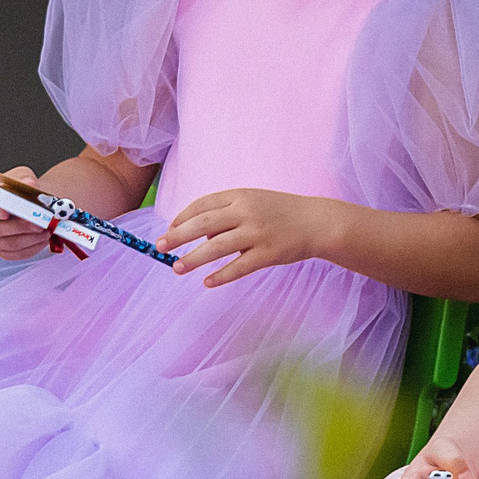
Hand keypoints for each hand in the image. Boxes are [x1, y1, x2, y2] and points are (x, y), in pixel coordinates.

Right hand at [0, 166, 50, 260]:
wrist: (23, 203)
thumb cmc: (19, 188)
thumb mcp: (21, 176)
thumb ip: (25, 179)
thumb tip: (30, 184)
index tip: (6, 213)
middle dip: (21, 227)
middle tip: (39, 223)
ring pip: (9, 244)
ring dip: (30, 239)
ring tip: (47, 231)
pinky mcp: (0, 251)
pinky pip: (15, 254)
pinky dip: (32, 248)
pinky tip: (43, 239)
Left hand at [158, 188, 338, 287]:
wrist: (318, 222)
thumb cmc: (282, 213)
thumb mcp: (254, 203)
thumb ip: (227, 214)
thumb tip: (202, 234)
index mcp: (240, 196)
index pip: (202, 205)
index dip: (181, 218)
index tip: (169, 230)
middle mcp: (246, 212)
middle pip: (203, 224)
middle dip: (178, 236)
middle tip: (160, 247)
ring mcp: (258, 233)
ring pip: (217, 246)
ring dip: (194, 258)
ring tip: (177, 268)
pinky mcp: (269, 254)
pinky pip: (239, 267)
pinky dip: (221, 275)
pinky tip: (207, 282)